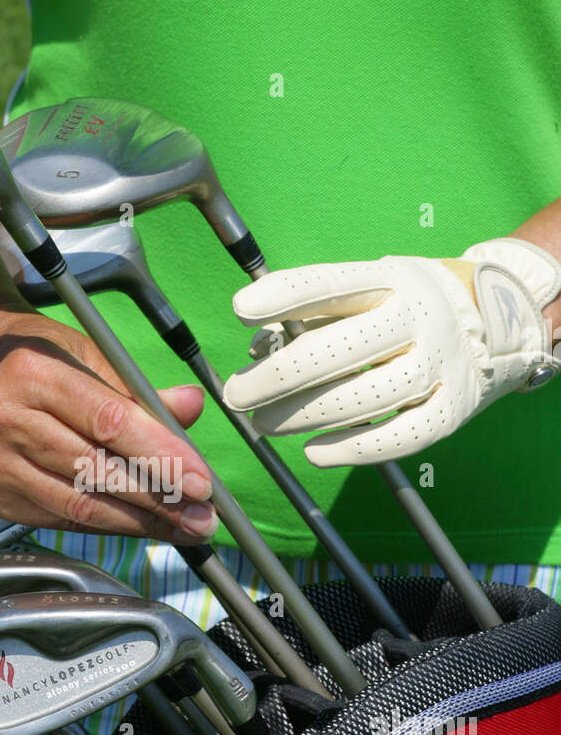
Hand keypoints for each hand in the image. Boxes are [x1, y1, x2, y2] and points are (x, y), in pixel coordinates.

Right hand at [0, 306, 218, 541]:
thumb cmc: (35, 355)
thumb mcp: (87, 352)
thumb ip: (137, 390)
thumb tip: (192, 407)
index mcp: (33, 373)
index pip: (109, 423)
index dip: (161, 457)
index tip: (202, 483)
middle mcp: (4, 419)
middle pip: (96, 471)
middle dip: (160, 500)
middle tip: (204, 518)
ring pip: (80, 505)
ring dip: (139, 522)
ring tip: (183, 528)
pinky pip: (60, 519)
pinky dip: (106, 525)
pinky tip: (139, 526)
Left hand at [223, 238, 560, 465]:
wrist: (496, 325)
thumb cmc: (405, 309)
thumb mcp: (371, 291)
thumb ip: (317, 314)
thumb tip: (258, 348)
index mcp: (392, 281)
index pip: (334, 284)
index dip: (286, 294)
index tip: (240, 307)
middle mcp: (419, 318)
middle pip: (340, 349)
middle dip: (278, 376)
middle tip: (237, 395)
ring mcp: (440, 365)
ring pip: (364, 397)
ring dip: (304, 416)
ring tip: (263, 424)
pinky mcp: (452, 408)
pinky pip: (400, 436)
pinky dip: (352, 449)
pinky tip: (313, 452)